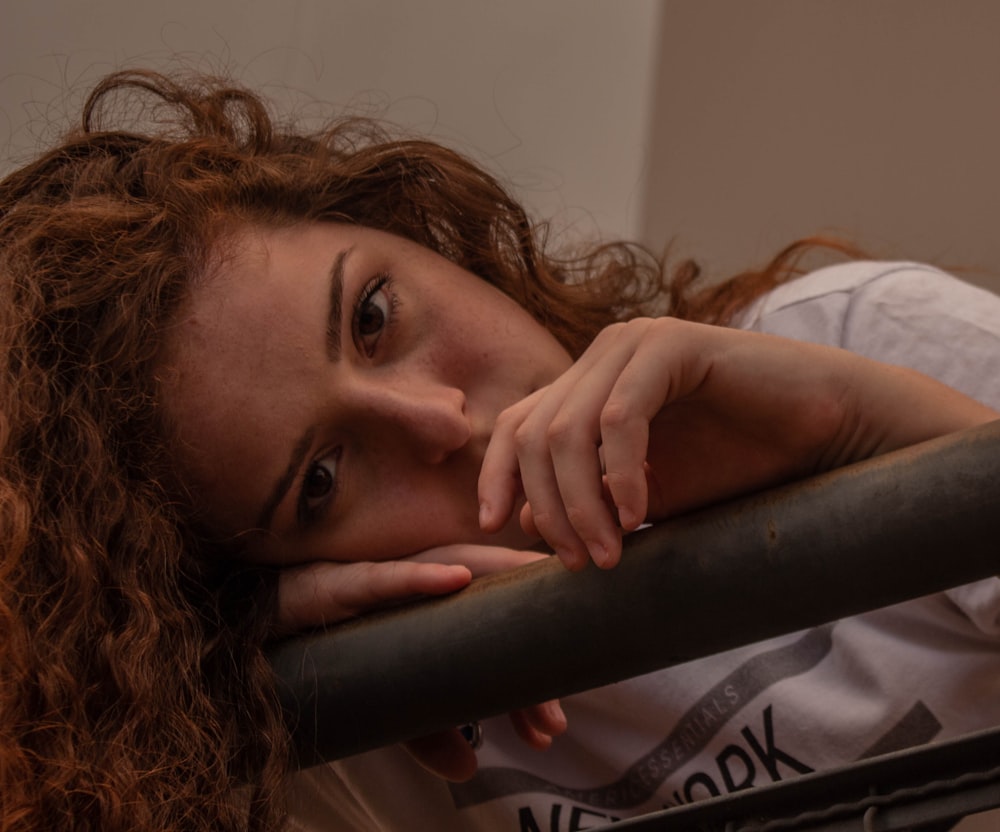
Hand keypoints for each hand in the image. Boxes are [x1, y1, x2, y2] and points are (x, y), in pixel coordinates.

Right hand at [275, 545, 567, 780]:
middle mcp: (423, 587)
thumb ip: (427, 729)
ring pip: (453, 580)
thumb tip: (467, 770)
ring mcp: (388, 579)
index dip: (527, 678)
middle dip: (523, 659)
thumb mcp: (391, 699)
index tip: (552, 725)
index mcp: (438, 611)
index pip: (495, 634)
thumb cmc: (339, 651)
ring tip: (528, 637)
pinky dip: (421, 578)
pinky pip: (386, 577)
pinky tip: (458, 578)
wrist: (264, 624)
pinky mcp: (347, 581)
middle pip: (487, 608)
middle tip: (550, 721)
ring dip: (495, 598)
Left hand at [479, 317, 997, 570]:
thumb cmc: (737, 465)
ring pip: (569, 430)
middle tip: (581, 563)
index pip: (516, 426)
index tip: (493, 529)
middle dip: (549, 508)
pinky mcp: (673, 345)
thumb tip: (527, 523)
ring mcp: (635, 346)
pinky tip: (640, 514)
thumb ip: (590, 502)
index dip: (496, 477)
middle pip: (534, 435)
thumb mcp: (646, 497)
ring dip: (582, 502)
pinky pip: (621, 416)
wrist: (823, 436)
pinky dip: (621, 472)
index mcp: (589, 386)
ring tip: (610, 554)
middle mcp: (603, 358)